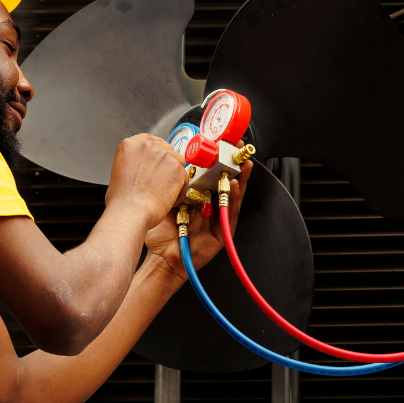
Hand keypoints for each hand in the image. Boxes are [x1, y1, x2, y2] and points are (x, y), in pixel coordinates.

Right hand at [105, 134, 187, 227]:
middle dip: (166, 163)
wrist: (131, 211)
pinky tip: (170, 199)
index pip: (149, 139)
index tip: (158, 159)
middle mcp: (147, 146)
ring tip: (165, 192)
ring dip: (174, 175)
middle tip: (162, 180)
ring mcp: (164, 155)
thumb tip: (142, 167)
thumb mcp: (119, 171)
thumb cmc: (121, 200)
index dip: (156, 150)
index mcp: (130, 145)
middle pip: (166, 149)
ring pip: (178, 162)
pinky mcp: (177, 168)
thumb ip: (133, 162)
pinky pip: (184, 177)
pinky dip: (180, 189)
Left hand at [143, 161, 252, 284]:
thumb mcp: (165, 202)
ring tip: (243, 165)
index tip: (221, 144)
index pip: (210, 175)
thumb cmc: (160, 234)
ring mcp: (217, 219)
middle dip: (233, 165)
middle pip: (225, 182)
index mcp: (196, 198)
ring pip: (233, 195)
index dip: (217, 160)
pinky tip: (236, 185)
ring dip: (240, 179)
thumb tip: (172, 162)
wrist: (161, 258)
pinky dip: (235, 198)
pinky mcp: (223, 231)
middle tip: (238, 149)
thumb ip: (171, 186)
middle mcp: (209, 207)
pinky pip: (231, 212)